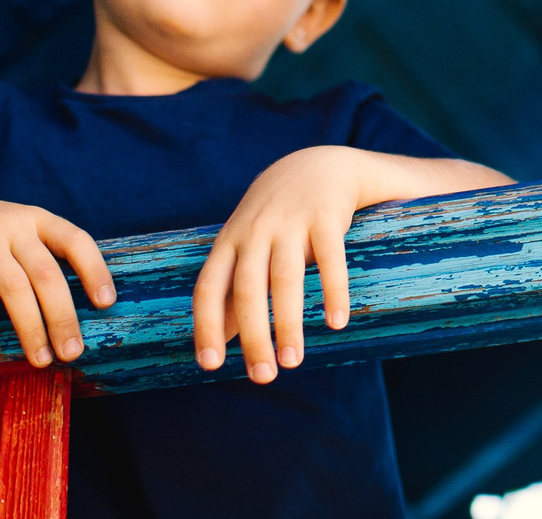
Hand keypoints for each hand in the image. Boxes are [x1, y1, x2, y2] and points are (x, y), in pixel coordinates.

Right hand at [0, 189, 113, 366]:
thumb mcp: (13, 229)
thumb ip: (39, 254)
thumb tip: (73, 307)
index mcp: (36, 219)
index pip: (76, 241)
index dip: (95, 271)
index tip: (107, 304)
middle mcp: (13, 225)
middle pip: (47, 274)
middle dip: (63, 317)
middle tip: (73, 353)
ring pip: (14, 287)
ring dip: (30, 328)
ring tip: (41, 361)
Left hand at [192, 147, 512, 381]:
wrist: (319, 165)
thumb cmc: (276, 218)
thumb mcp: (247, 246)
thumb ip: (233, 289)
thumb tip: (221, 343)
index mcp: (230, 241)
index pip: (209, 288)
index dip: (206, 326)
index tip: (211, 366)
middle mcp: (255, 230)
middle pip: (247, 290)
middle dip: (253, 336)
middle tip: (263, 377)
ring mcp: (290, 221)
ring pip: (285, 279)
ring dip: (288, 323)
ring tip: (293, 361)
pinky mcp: (326, 216)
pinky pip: (329, 259)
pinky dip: (332, 292)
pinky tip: (336, 323)